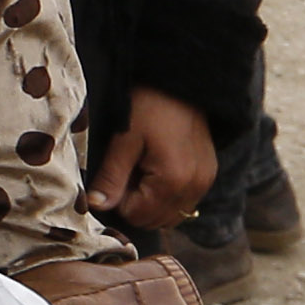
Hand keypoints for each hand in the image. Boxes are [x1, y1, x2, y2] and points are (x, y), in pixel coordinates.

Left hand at [85, 85, 217, 229]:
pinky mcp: (208, 175)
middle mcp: (195, 187)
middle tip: (127, 171)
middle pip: (155, 220)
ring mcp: (205, 182)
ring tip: (141, 170)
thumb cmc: (149, 106)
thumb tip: (96, 206)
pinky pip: (183, 202)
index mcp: (174, 180)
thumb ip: (111, 177)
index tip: (115, 174)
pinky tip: (156, 170)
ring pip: (170, 215)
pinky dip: (166, 196)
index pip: (137, 216)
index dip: (118, 200)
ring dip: (151, 202)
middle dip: (135, 203)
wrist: (182, 84)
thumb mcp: (124, 139)